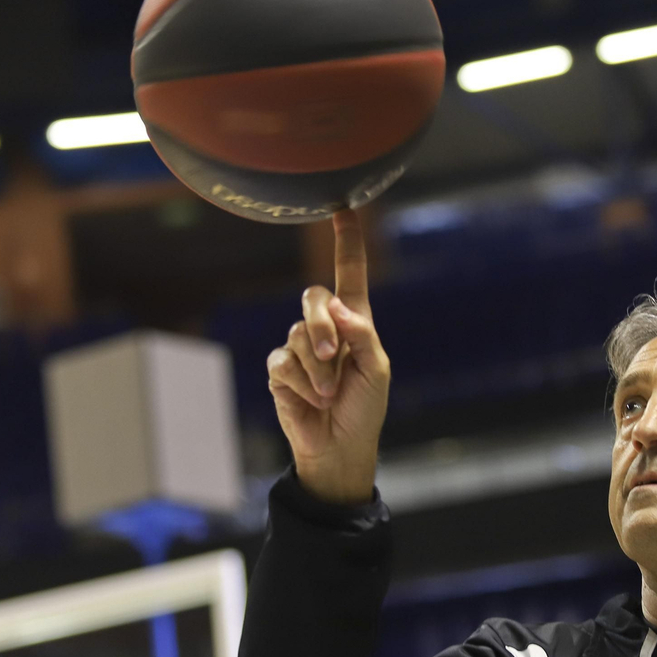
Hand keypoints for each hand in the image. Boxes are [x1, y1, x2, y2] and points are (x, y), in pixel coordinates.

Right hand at [265, 209, 390, 503]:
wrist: (340, 447)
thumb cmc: (365, 409)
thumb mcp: (376, 370)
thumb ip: (360, 334)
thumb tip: (335, 304)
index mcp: (355, 322)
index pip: (349, 274)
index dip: (347, 243)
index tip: (343, 210)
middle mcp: (326, 329)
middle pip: (314, 297)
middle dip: (323, 326)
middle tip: (334, 358)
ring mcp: (300, 348)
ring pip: (297, 334)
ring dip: (316, 368)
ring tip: (327, 393)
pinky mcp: (280, 370)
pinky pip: (282, 361)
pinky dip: (299, 382)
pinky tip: (308, 398)